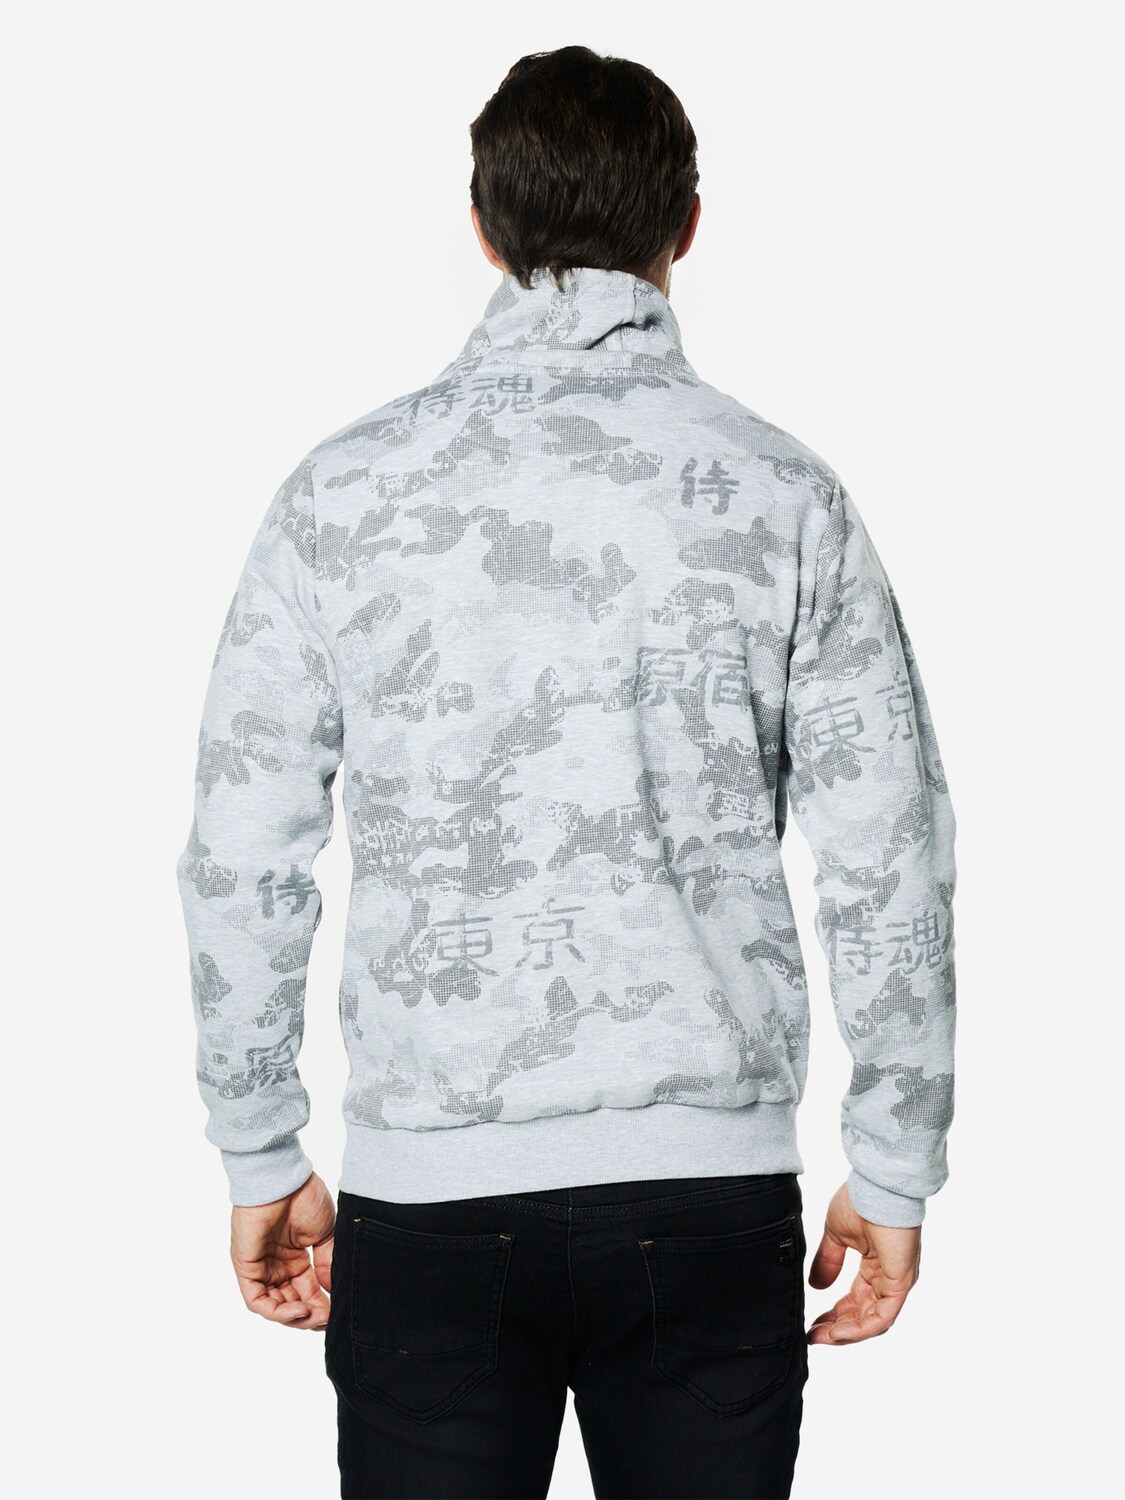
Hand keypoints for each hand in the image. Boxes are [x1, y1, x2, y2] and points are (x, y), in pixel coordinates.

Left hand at [230, 1171, 335, 1330]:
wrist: (284, 1179)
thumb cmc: (303, 1197)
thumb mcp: (324, 1234)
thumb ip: (326, 1264)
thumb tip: (333, 1292)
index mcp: (294, 1257)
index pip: (307, 1291)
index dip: (321, 1305)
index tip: (336, 1312)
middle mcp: (276, 1265)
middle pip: (291, 1303)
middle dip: (309, 1315)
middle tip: (327, 1318)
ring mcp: (260, 1268)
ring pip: (274, 1307)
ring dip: (294, 1317)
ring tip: (315, 1316)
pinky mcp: (246, 1269)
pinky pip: (258, 1301)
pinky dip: (278, 1312)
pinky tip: (300, 1309)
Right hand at [806, 1181, 920, 1345]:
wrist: (876, 1185)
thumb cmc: (860, 1200)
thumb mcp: (835, 1234)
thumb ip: (827, 1261)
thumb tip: (816, 1286)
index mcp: (876, 1264)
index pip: (856, 1299)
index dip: (834, 1313)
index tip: (812, 1324)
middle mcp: (889, 1277)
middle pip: (863, 1315)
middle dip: (837, 1327)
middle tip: (813, 1336)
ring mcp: (897, 1282)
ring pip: (873, 1321)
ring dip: (846, 1333)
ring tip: (821, 1338)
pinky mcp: (900, 1283)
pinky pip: (882, 1317)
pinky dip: (860, 1328)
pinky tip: (837, 1332)